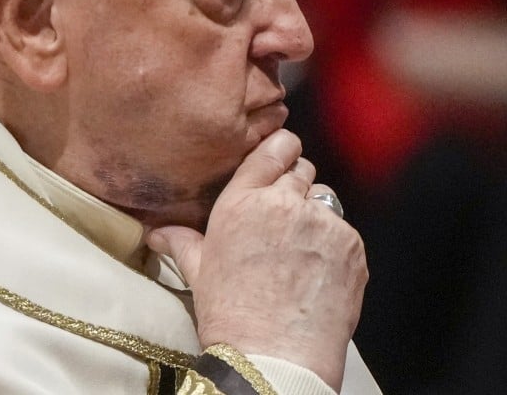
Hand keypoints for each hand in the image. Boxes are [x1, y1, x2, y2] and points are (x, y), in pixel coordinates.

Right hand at [146, 130, 367, 390]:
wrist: (275, 357)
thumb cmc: (232, 318)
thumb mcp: (200, 274)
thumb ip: (182, 242)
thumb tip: (156, 232)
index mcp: (241, 203)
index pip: (273, 150)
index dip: (282, 150)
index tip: (284, 156)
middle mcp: (283, 203)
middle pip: (302, 170)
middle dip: (296, 188)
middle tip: (287, 220)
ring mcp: (322, 223)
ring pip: (326, 200)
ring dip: (317, 216)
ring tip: (303, 252)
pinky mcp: (350, 245)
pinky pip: (345, 231)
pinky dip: (336, 246)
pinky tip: (320, 273)